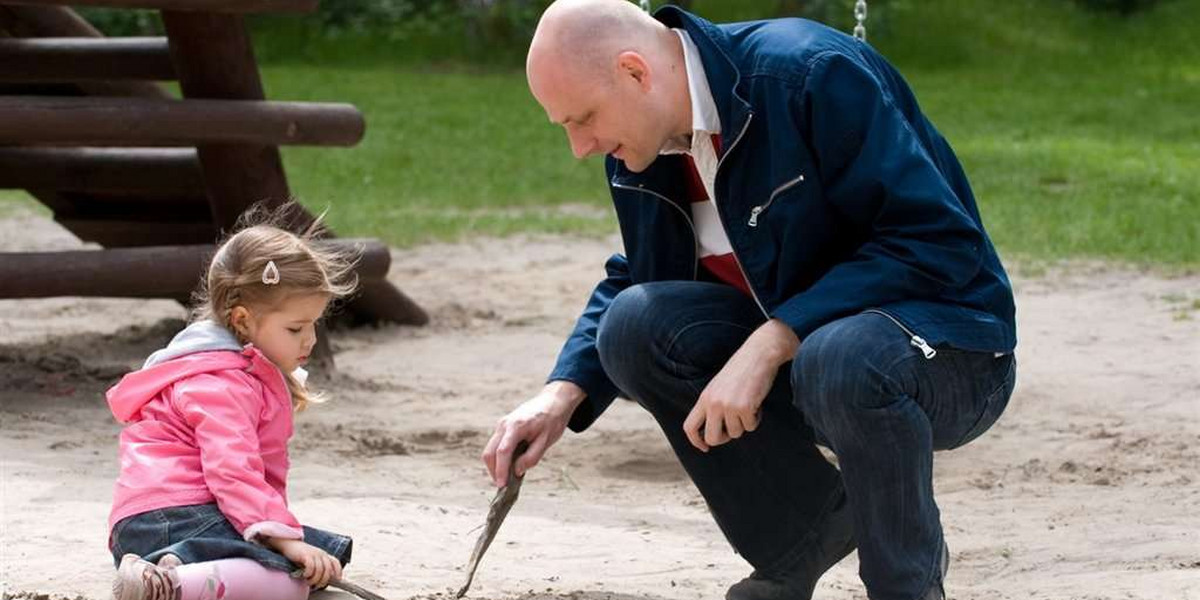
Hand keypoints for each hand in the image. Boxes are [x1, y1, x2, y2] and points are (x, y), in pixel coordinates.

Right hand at [269, 538, 341, 588]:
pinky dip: (308, 573)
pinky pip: (311, 567)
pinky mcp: (306, 555)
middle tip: (316, 585)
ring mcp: (314, 554)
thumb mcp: (312, 560)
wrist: (289, 544)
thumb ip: (319, 566)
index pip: (335, 562)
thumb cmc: (300, 555)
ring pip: (320, 570)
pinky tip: (304, 575)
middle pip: (328, 570)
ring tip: (308, 582)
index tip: (338, 579)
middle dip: (323, 580)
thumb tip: (323, 578)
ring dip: (314, 579)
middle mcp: (321, 554)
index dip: (338, 570)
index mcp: (324, 555)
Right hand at [482, 381, 584, 486]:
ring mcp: (501, 425)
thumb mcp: (546, 441)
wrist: (554, 401)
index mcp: (516, 426)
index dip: (500, 470)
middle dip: (494, 471)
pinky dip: (499, 457)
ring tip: (508, 477)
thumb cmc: (552, 420)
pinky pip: (496, 445)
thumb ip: (531, 457)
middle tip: (504, 486)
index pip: (502, 452)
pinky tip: (510, 465)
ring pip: (490, 450)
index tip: (501, 485)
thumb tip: (516, 471)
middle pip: (489, 452)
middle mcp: (504, 425)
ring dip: (495, 465)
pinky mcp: (503, 428)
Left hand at [683, 319, 798, 451]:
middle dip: (724, 439)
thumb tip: (714, 432)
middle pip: (712, 438)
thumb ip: (712, 405)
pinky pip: (751, 427)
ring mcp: (728, 406)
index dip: (696, 441)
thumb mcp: (718, 386)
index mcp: (704, 398)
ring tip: (748, 405)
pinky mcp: (745, 407)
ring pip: (735, 433)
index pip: (689, 426)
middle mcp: (713, 403)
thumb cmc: (741, 370)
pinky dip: (756, 419)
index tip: (705, 447)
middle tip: (733, 429)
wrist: (758, 354)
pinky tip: (756, 404)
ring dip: (744, 424)